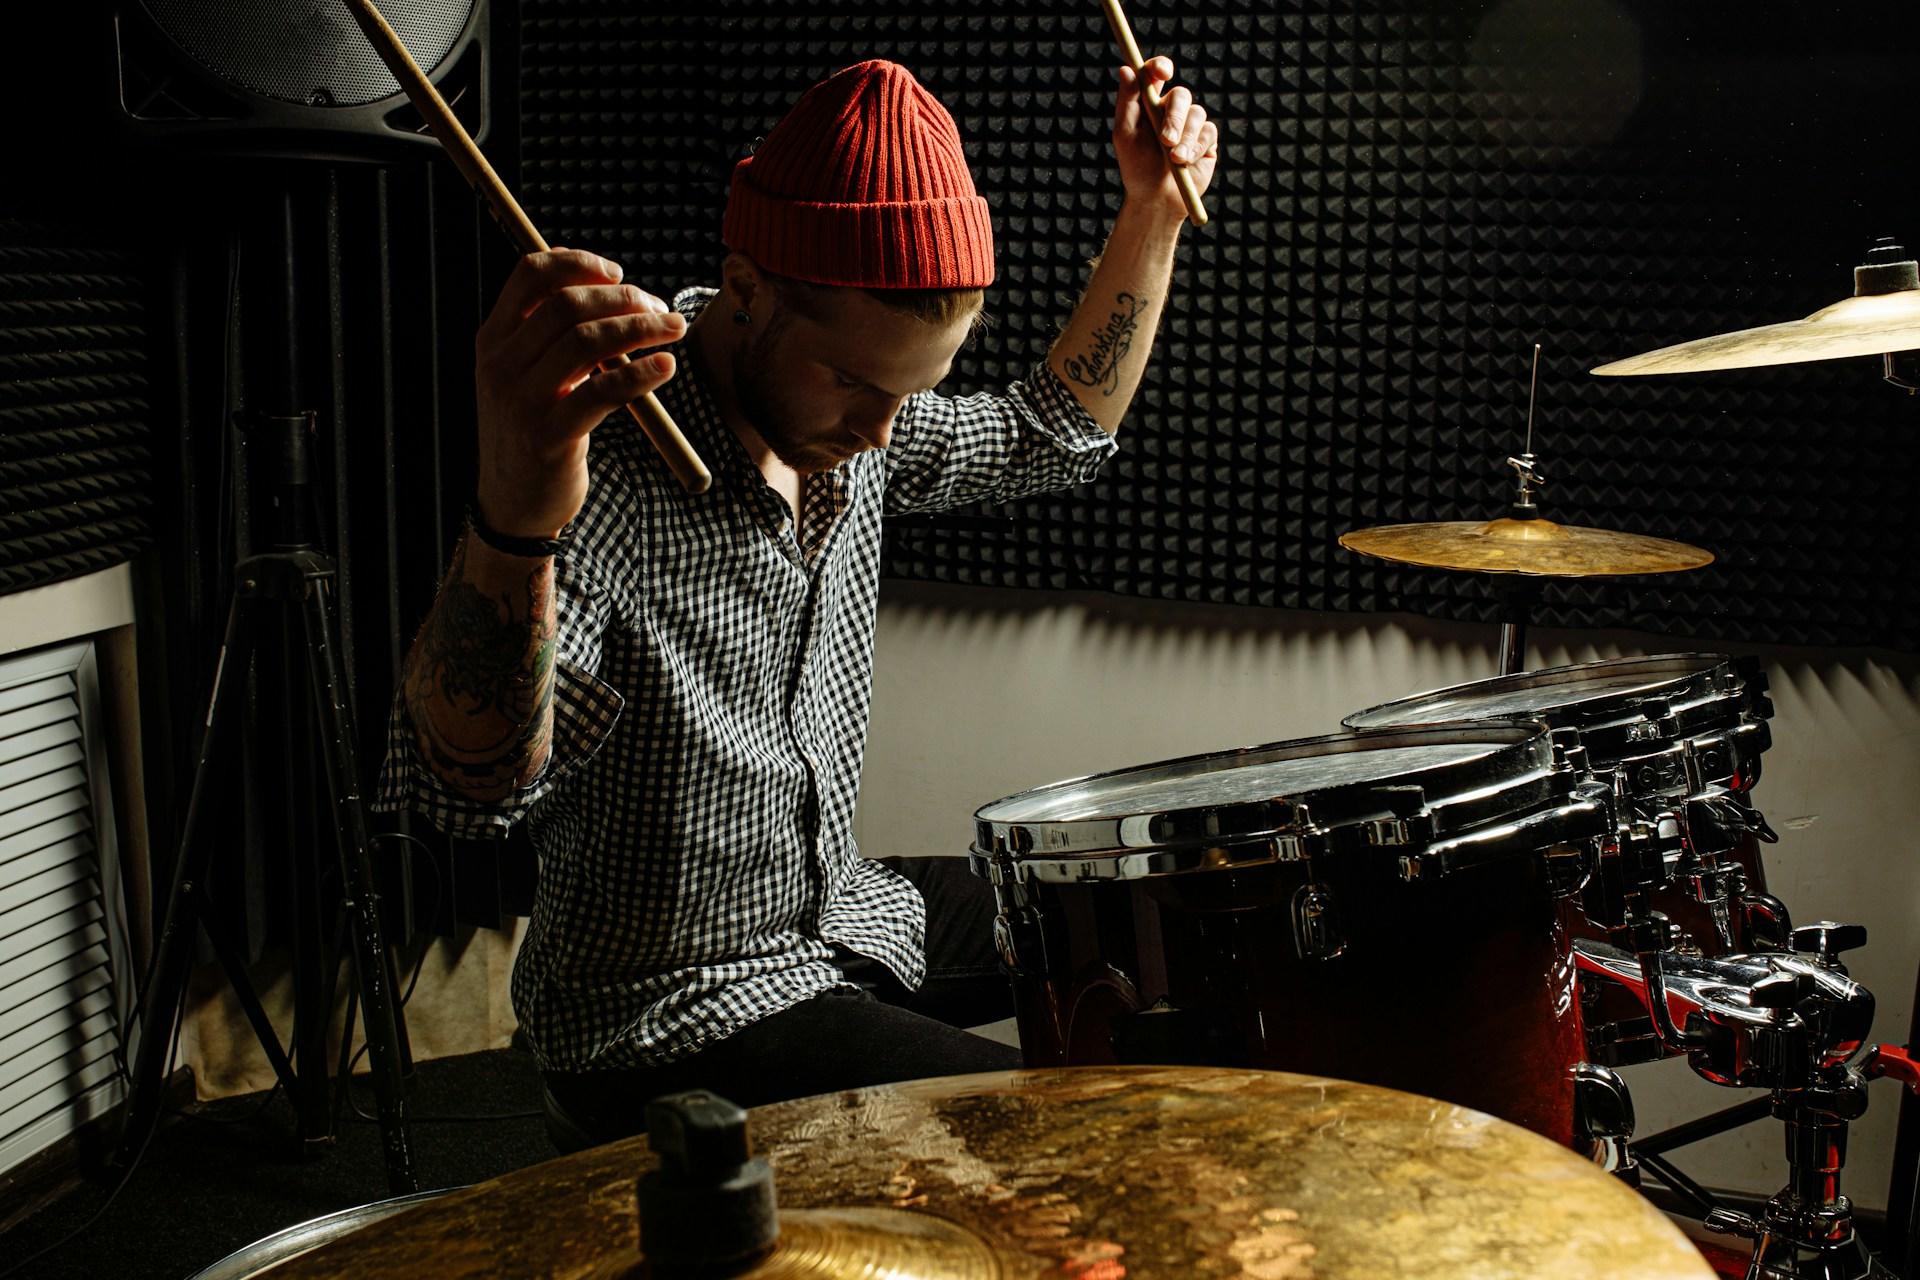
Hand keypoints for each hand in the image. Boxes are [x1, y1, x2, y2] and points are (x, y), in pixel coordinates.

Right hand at [474, 249, 684, 537]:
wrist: (513, 503)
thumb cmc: (534, 429)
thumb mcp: (528, 375)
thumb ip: (553, 333)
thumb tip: (603, 284)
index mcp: (493, 340)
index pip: (529, 273)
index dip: (578, 263)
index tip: (616, 272)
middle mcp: (501, 364)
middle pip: (568, 304)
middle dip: (624, 298)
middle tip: (660, 308)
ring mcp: (522, 400)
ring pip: (588, 341)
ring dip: (641, 327)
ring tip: (674, 329)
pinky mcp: (549, 436)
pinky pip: (604, 392)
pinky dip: (642, 373)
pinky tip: (666, 367)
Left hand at [1112, 56, 1219, 217]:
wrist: (1158, 199)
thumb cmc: (1137, 168)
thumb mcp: (1125, 135)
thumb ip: (1127, 101)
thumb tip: (1126, 68)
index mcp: (1150, 103)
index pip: (1156, 73)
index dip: (1161, 67)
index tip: (1162, 73)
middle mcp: (1171, 109)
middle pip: (1181, 95)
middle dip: (1174, 117)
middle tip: (1166, 141)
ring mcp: (1191, 123)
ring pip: (1197, 114)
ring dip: (1185, 138)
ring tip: (1174, 160)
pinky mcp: (1206, 139)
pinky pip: (1208, 132)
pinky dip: (1196, 148)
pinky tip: (1186, 164)